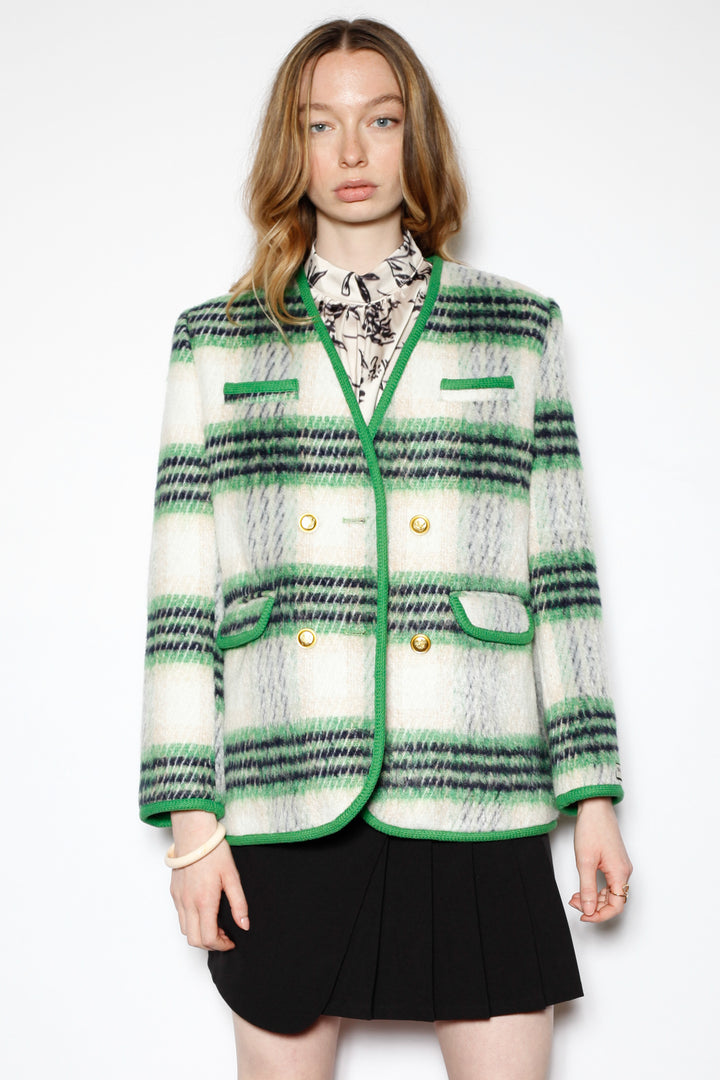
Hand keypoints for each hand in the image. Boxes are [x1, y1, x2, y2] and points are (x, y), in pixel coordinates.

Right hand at [169, 810, 249, 949]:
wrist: (194, 834)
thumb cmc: (214, 852)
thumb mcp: (232, 876)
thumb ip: (239, 903)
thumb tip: (245, 925)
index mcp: (204, 901)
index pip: (208, 938)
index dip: (221, 945)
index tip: (231, 941)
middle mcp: (188, 903)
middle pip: (194, 940)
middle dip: (210, 944)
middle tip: (224, 936)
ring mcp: (179, 898)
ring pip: (185, 930)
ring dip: (199, 934)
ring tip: (215, 924)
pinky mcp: (174, 892)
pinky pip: (180, 916)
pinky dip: (191, 922)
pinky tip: (204, 911)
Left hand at [569, 797, 632, 922]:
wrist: (595, 808)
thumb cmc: (591, 829)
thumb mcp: (585, 862)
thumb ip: (587, 889)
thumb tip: (589, 910)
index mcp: (620, 873)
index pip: (616, 906)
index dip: (600, 915)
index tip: (584, 916)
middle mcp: (623, 871)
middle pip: (613, 901)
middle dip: (594, 906)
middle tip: (574, 903)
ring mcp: (620, 866)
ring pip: (610, 893)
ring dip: (593, 898)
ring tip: (575, 897)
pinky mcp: (614, 862)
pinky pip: (608, 883)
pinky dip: (595, 888)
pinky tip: (582, 888)